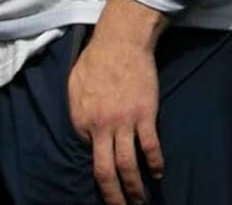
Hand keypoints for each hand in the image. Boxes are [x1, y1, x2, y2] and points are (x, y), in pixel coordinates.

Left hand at [69, 26, 163, 204]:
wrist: (121, 43)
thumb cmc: (95, 60)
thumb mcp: (73, 86)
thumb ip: (77, 112)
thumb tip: (83, 132)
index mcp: (80, 119)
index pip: (86, 153)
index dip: (95, 165)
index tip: (102, 177)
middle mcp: (100, 126)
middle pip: (105, 171)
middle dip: (112, 195)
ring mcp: (124, 123)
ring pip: (129, 166)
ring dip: (135, 188)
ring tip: (140, 201)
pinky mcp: (145, 117)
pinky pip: (151, 148)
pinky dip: (155, 165)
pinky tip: (158, 174)